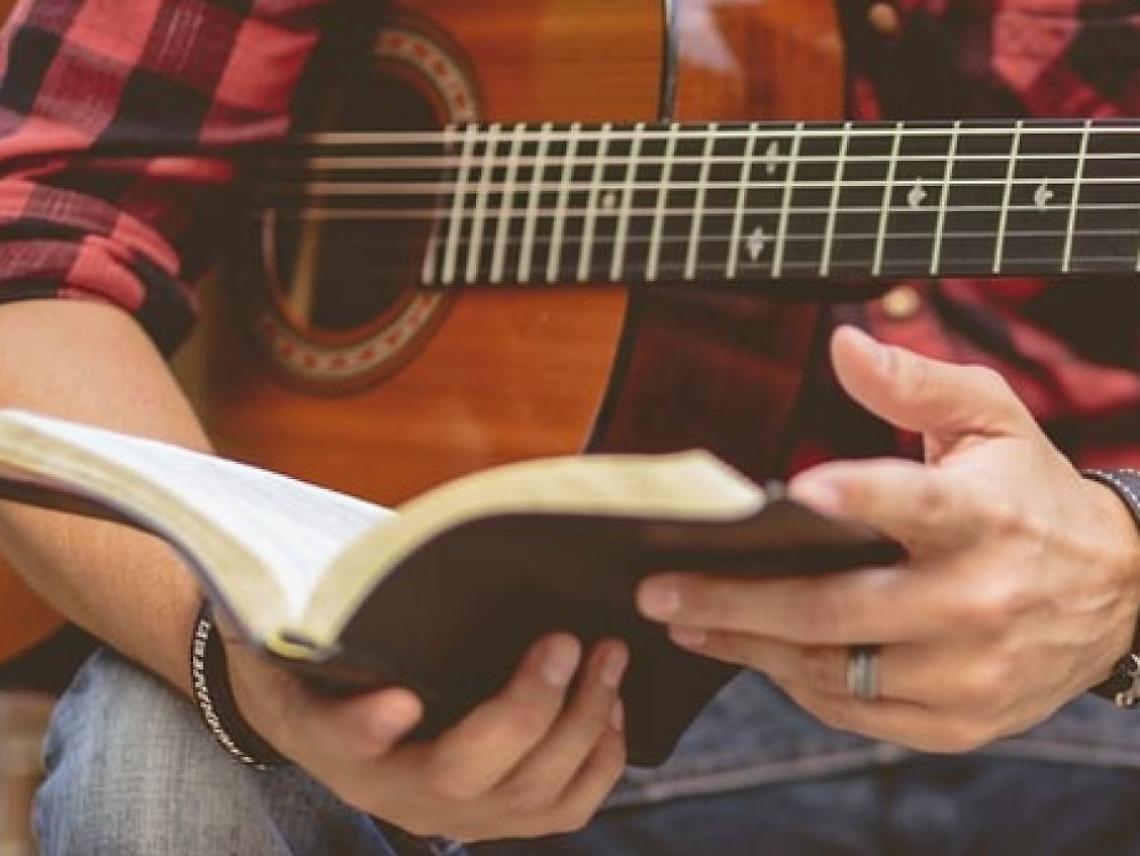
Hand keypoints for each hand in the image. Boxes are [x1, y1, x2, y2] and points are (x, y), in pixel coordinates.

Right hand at [224, 632, 627, 840]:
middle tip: (566, 641)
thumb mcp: (297, 646)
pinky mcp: (502, 819)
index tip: (398, 701)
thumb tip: (354, 602)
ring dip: (582, 726)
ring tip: (608, 658)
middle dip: (527, 709)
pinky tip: (613, 707)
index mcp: (332, 743)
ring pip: (529, 795)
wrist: (331, 727)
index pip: (342, 741)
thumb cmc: (324, 673)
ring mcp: (457, 815)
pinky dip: (600, 760)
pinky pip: (564, 809)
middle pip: (462, 774)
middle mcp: (396, 793)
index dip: (369, 727)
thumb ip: (316, 629)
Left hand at [637, 325, 1139, 751]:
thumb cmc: (1032, 494)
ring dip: (747, 648)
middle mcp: (977, 602)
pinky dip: (798, 685)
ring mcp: (968, 673)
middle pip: (836, 609)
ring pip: (833, 669)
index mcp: (983, 517)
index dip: (852, 499)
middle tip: (658, 590)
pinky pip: (856, 711)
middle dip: (734, 600)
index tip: (784, 496)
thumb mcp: (992, 420)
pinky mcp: (959, 721)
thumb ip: (915, 384)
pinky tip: (755, 655)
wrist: (1121, 595)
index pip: (911, 504)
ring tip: (685, 622)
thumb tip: (843, 343)